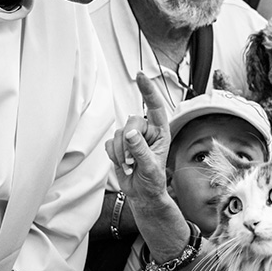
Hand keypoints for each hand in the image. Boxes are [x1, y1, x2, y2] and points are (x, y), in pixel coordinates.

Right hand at [105, 73, 170, 201]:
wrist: (142, 195)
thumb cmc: (153, 181)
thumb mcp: (151, 167)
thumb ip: (141, 150)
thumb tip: (130, 133)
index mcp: (161, 133)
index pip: (155, 107)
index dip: (148, 90)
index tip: (140, 75)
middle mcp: (147, 131)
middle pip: (132, 121)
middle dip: (129, 141)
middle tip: (133, 160)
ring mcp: (132, 138)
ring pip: (119, 132)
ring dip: (122, 152)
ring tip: (131, 165)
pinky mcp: (120, 145)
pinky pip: (110, 142)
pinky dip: (114, 155)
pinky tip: (123, 164)